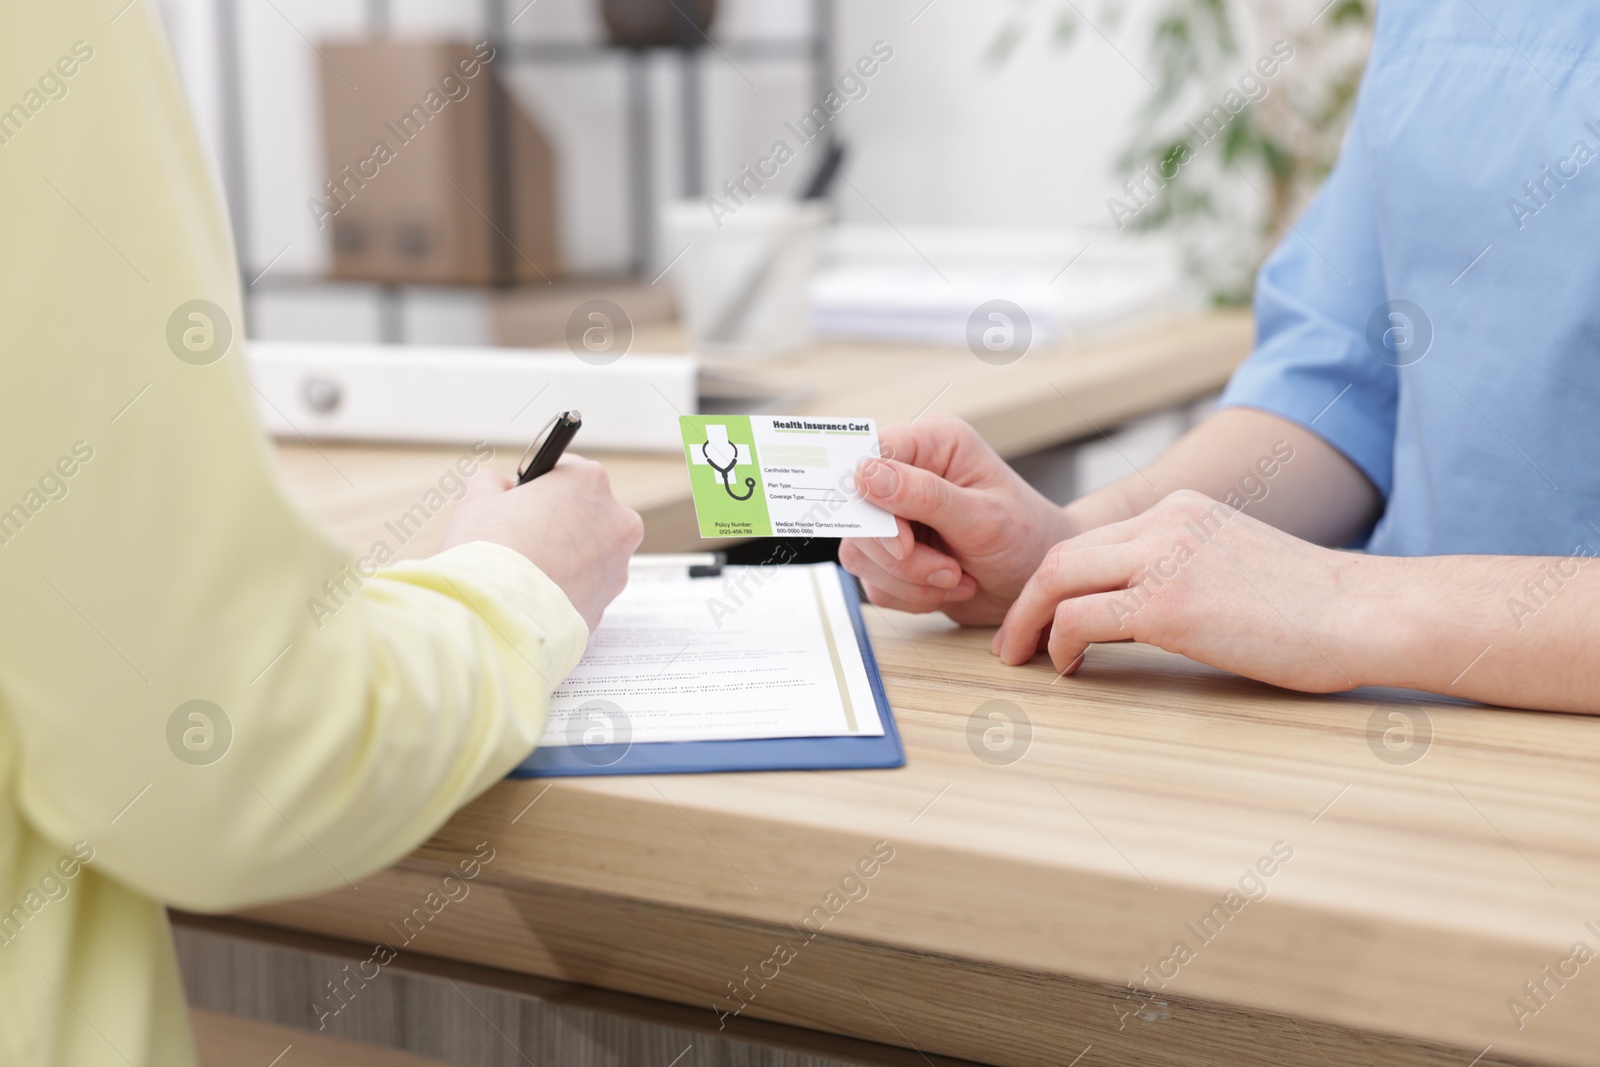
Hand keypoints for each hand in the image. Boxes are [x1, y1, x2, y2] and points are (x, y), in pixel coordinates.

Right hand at [439, 457, 643, 630]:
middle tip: (520, 537)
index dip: (541, 485)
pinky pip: (585, 588)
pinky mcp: (607, 603)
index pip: (568, 470)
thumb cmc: (490, 554)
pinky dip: (565, 589)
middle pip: (584, 513)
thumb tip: (493, 485)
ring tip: (525, 570)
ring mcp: (617, 565)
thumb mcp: (476, 501)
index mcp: (589, 482)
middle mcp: (616, 521)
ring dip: (564, 557)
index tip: (524, 498)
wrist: (498, 619)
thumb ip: (489, 483)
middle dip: (557, 522)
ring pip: (588, 553)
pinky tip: (534, 594)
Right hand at [839, 414, 1075, 624]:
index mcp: (932, 443)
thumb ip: (926, 496)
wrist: (1036, 582)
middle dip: (901, 557)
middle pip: (858, 513)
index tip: (902, 542)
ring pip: (860, 553)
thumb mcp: (984, 517)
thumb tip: (867, 475)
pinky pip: (873, 582)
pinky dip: (910, 596)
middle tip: (948, 570)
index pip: (871, 456)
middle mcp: (906, 473)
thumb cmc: (1027, 537)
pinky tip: (947, 586)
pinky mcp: (890, 553)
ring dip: (908, 580)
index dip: (872, 501)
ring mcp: (894, 515)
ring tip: (955, 578)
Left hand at [993, 489, 1373, 691]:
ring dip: (1029, 622)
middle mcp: (1166, 522)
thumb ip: (1189, 568)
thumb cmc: (1316, 608)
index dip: (1055, 580)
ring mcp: (1166, 559)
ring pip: (1058, 579)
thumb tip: (1149, 609)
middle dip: (1025, 599)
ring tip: (1021, 658)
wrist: (1369, 612)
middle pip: (1061, 554)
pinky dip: (1059, 643)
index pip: (1093, 540)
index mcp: (1182, 510)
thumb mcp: (1238, 564)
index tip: (1039, 615)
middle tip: (1010, 641)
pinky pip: (1082, 618)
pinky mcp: (1170, 603)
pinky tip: (1067, 666)